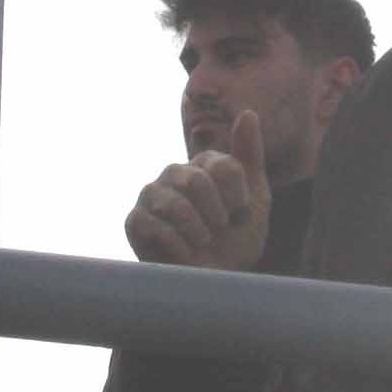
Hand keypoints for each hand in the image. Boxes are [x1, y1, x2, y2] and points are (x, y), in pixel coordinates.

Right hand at [124, 110, 270, 270]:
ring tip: (204, 241)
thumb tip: (248, 112)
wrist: (218, 278)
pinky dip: (178, 244)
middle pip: (197, 181)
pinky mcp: (134, 221)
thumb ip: (250, 154)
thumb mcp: (256, 195)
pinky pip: (153, 225)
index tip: (240, 214)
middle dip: (216, 213)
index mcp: (204, 163)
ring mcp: (151, 195)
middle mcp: (175, 172)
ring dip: (197, 229)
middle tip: (220, 228)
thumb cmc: (238, 237)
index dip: (238, 197)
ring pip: (173, 203)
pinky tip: (186, 252)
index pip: (224, 166)